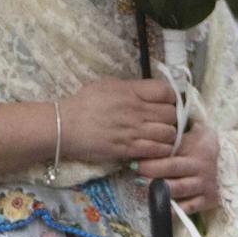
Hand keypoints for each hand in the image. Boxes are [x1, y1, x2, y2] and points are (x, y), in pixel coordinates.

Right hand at [58, 79, 178, 163]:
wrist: (65, 126)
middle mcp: (136, 110)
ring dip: (168, 137)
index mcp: (132, 91)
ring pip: (169, 134)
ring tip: (161, 138)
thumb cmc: (84, 104)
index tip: (167, 103)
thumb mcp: (107, 85)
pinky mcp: (129, 149)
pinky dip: (161, 150)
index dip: (171, 98)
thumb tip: (147, 92)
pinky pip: (157, 150)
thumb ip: (130, 88)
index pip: (166, 92)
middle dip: (171, 119)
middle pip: (171, 114)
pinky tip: (155, 149)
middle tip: (164, 123)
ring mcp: (134, 130)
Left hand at [139, 123, 220, 212]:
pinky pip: (188, 208)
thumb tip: (154, 126)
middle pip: (171, 169)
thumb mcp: (196, 132)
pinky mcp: (208, 200)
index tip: (134, 161)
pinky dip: (173, 211)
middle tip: (135, 172)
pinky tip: (159, 210)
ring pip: (178, 189)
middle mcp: (201, 168)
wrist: (228, 163)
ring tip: (141, 189)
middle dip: (150, 171)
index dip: (151, 159)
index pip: (170, 154)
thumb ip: (178, 131)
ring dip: (158, 190)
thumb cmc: (203, 147)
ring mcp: (204, 185)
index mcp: (196, 150)